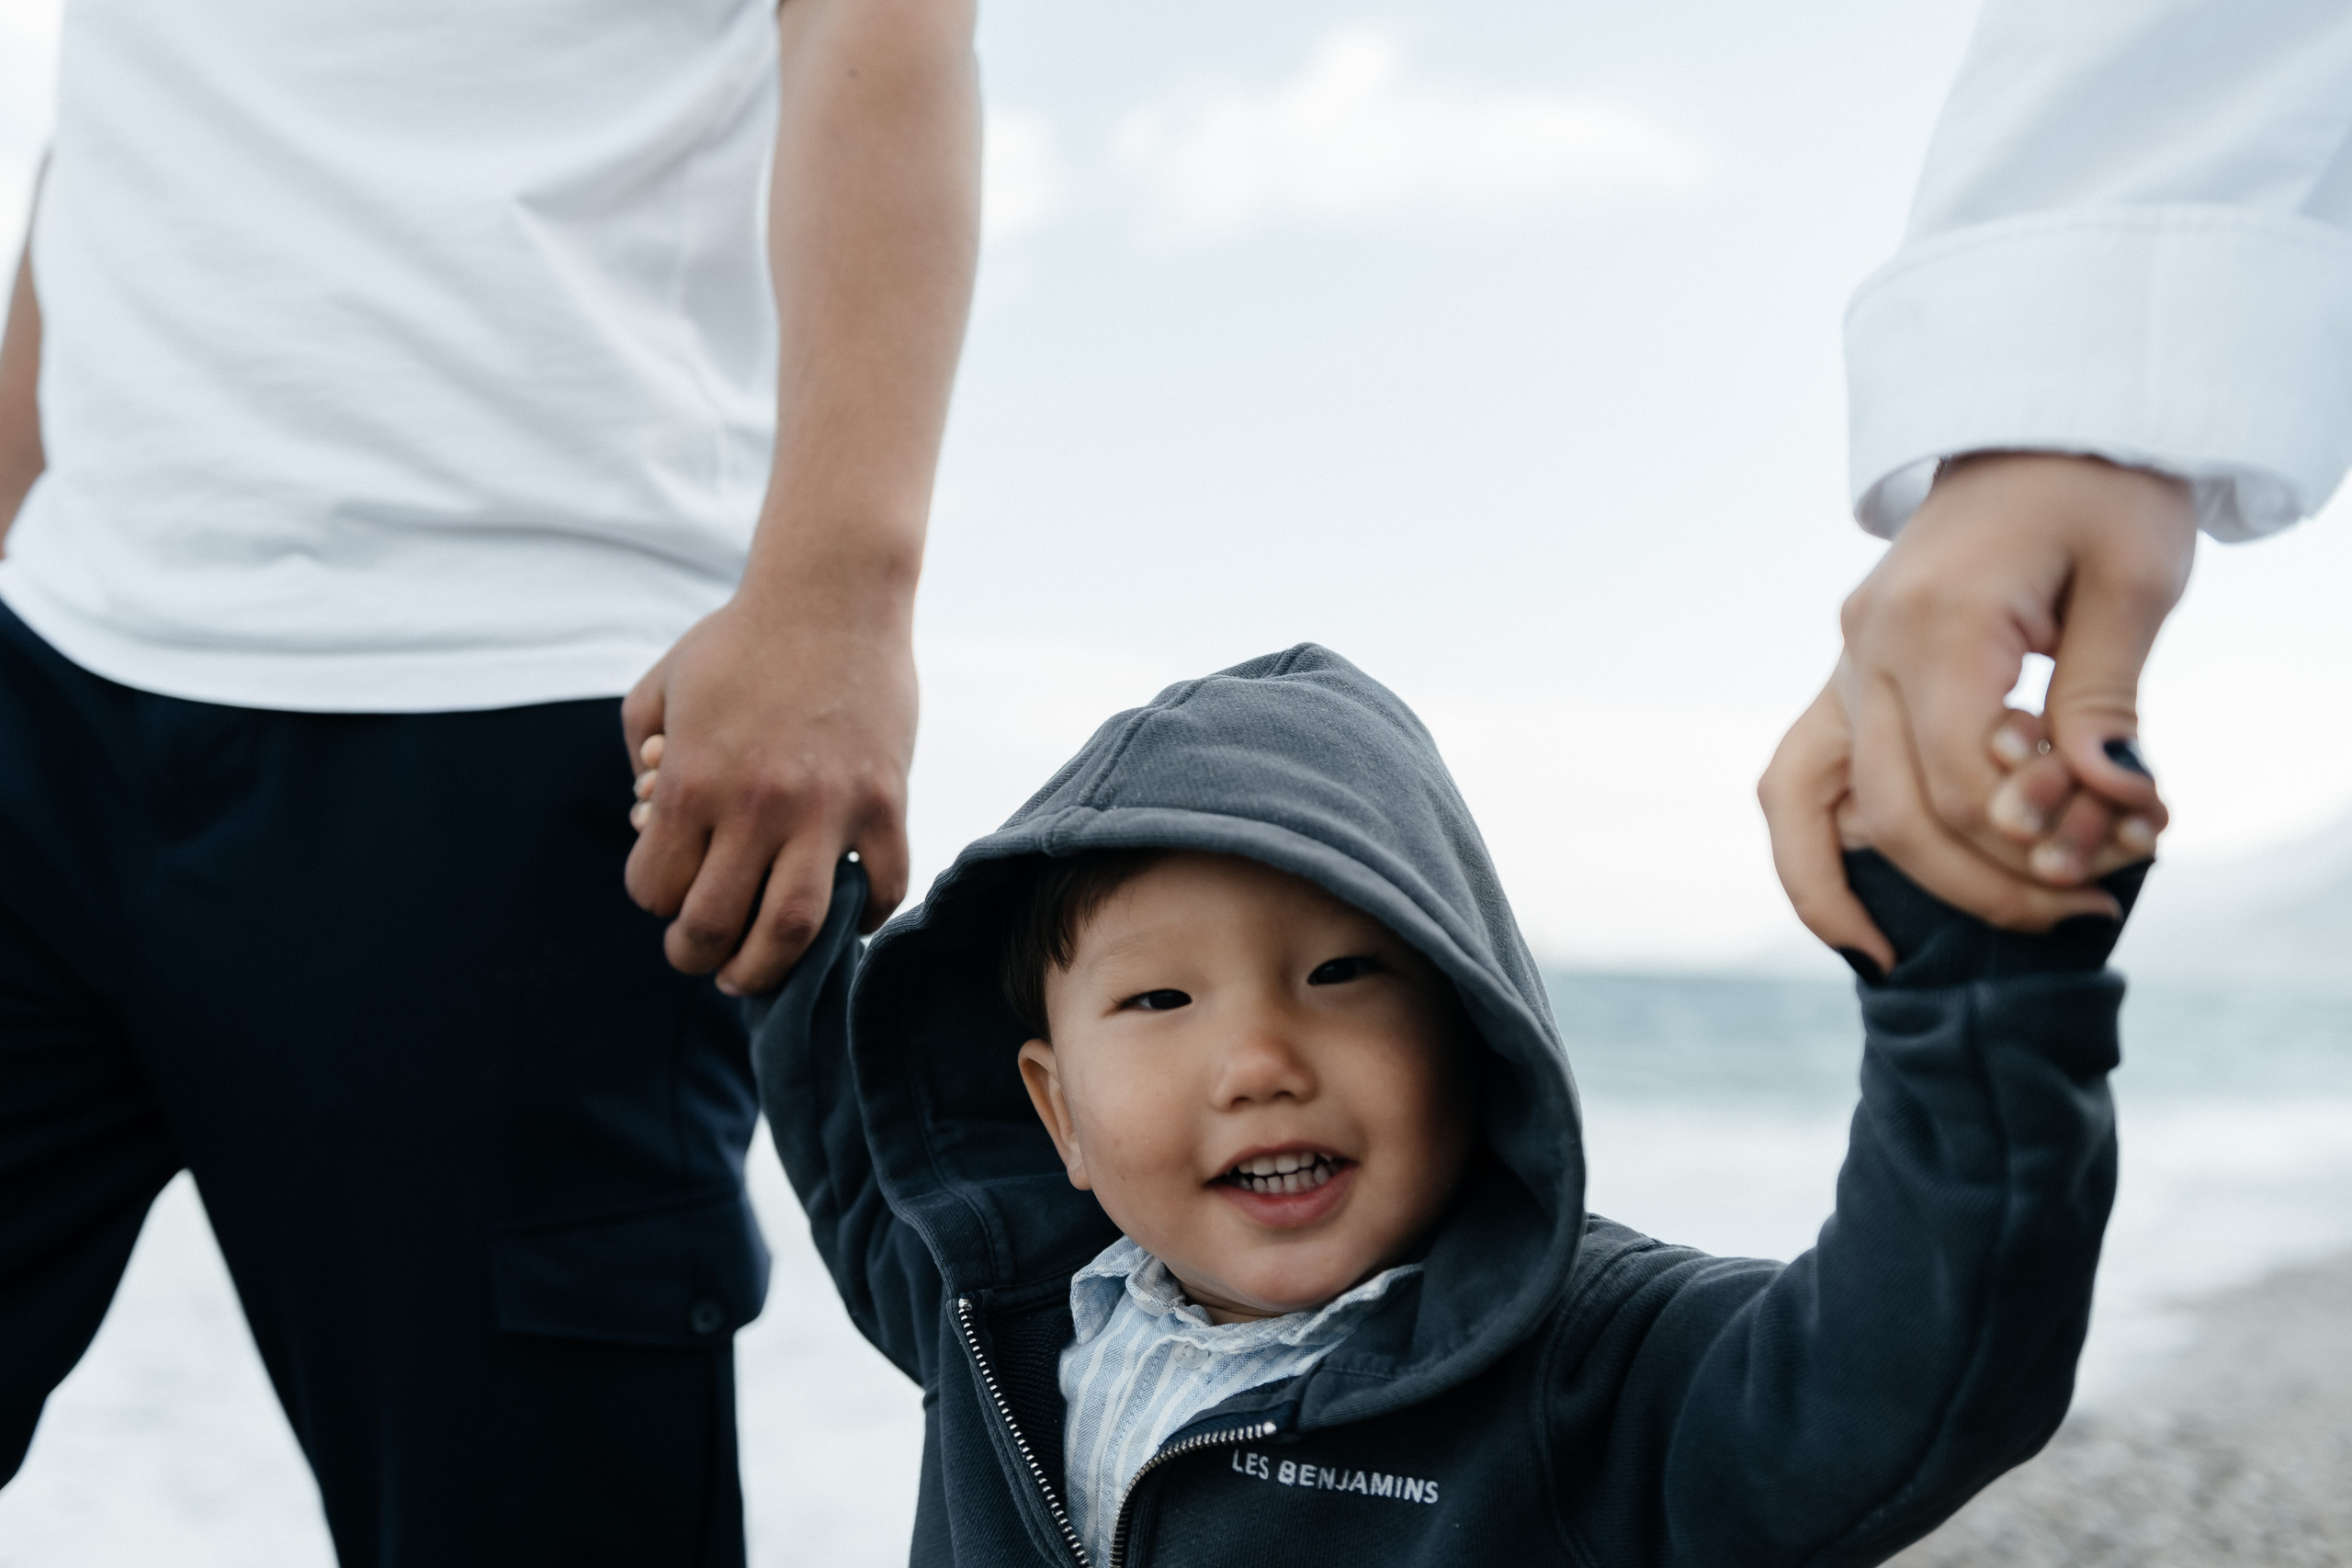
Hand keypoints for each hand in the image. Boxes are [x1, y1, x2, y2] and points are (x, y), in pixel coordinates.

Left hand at [622, 579, 915, 994]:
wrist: (832, 595)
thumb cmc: (739, 640)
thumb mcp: (659, 686)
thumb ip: (641, 755)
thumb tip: (648, 819)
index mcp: (690, 781)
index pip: (655, 889)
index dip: (654, 899)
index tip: (667, 890)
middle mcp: (754, 805)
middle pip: (715, 925)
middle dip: (697, 957)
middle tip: (702, 959)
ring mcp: (825, 808)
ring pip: (794, 928)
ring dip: (770, 967)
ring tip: (758, 971)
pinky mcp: (885, 803)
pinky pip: (881, 887)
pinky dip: (862, 918)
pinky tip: (844, 918)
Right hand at [1761, 453, 2194, 962]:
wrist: (2041, 422)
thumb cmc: (2102, 488)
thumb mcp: (2134, 579)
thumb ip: (2105, 698)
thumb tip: (2108, 800)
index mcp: (1934, 616)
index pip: (1959, 773)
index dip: (2033, 836)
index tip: (2126, 859)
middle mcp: (1865, 645)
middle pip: (1894, 808)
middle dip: (1983, 881)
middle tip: (2082, 911)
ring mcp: (1842, 660)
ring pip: (1809, 803)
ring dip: (1858, 891)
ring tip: (1896, 959)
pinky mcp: (1846, 673)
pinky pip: (1797, 778)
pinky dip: (1811, 853)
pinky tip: (1857, 913)